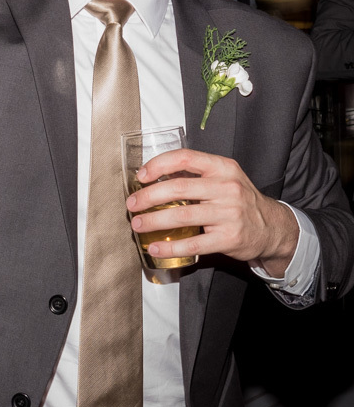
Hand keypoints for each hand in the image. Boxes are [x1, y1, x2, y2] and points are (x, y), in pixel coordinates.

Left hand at [127, 148, 299, 276]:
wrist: (273, 228)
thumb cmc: (239, 200)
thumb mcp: (224, 178)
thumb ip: (195, 175)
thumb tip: (153, 177)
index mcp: (223, 168)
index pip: (185, 158)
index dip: (158, 165)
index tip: (141, 176)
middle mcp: (228, 188)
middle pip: (178, 188)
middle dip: (148, 196)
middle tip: (132, 204)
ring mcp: (230, 214)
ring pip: (181, 216)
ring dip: (153, 221)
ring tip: (137, 224)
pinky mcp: (229, 238)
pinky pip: (193, 244)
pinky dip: (170, 247)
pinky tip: (155, 248)